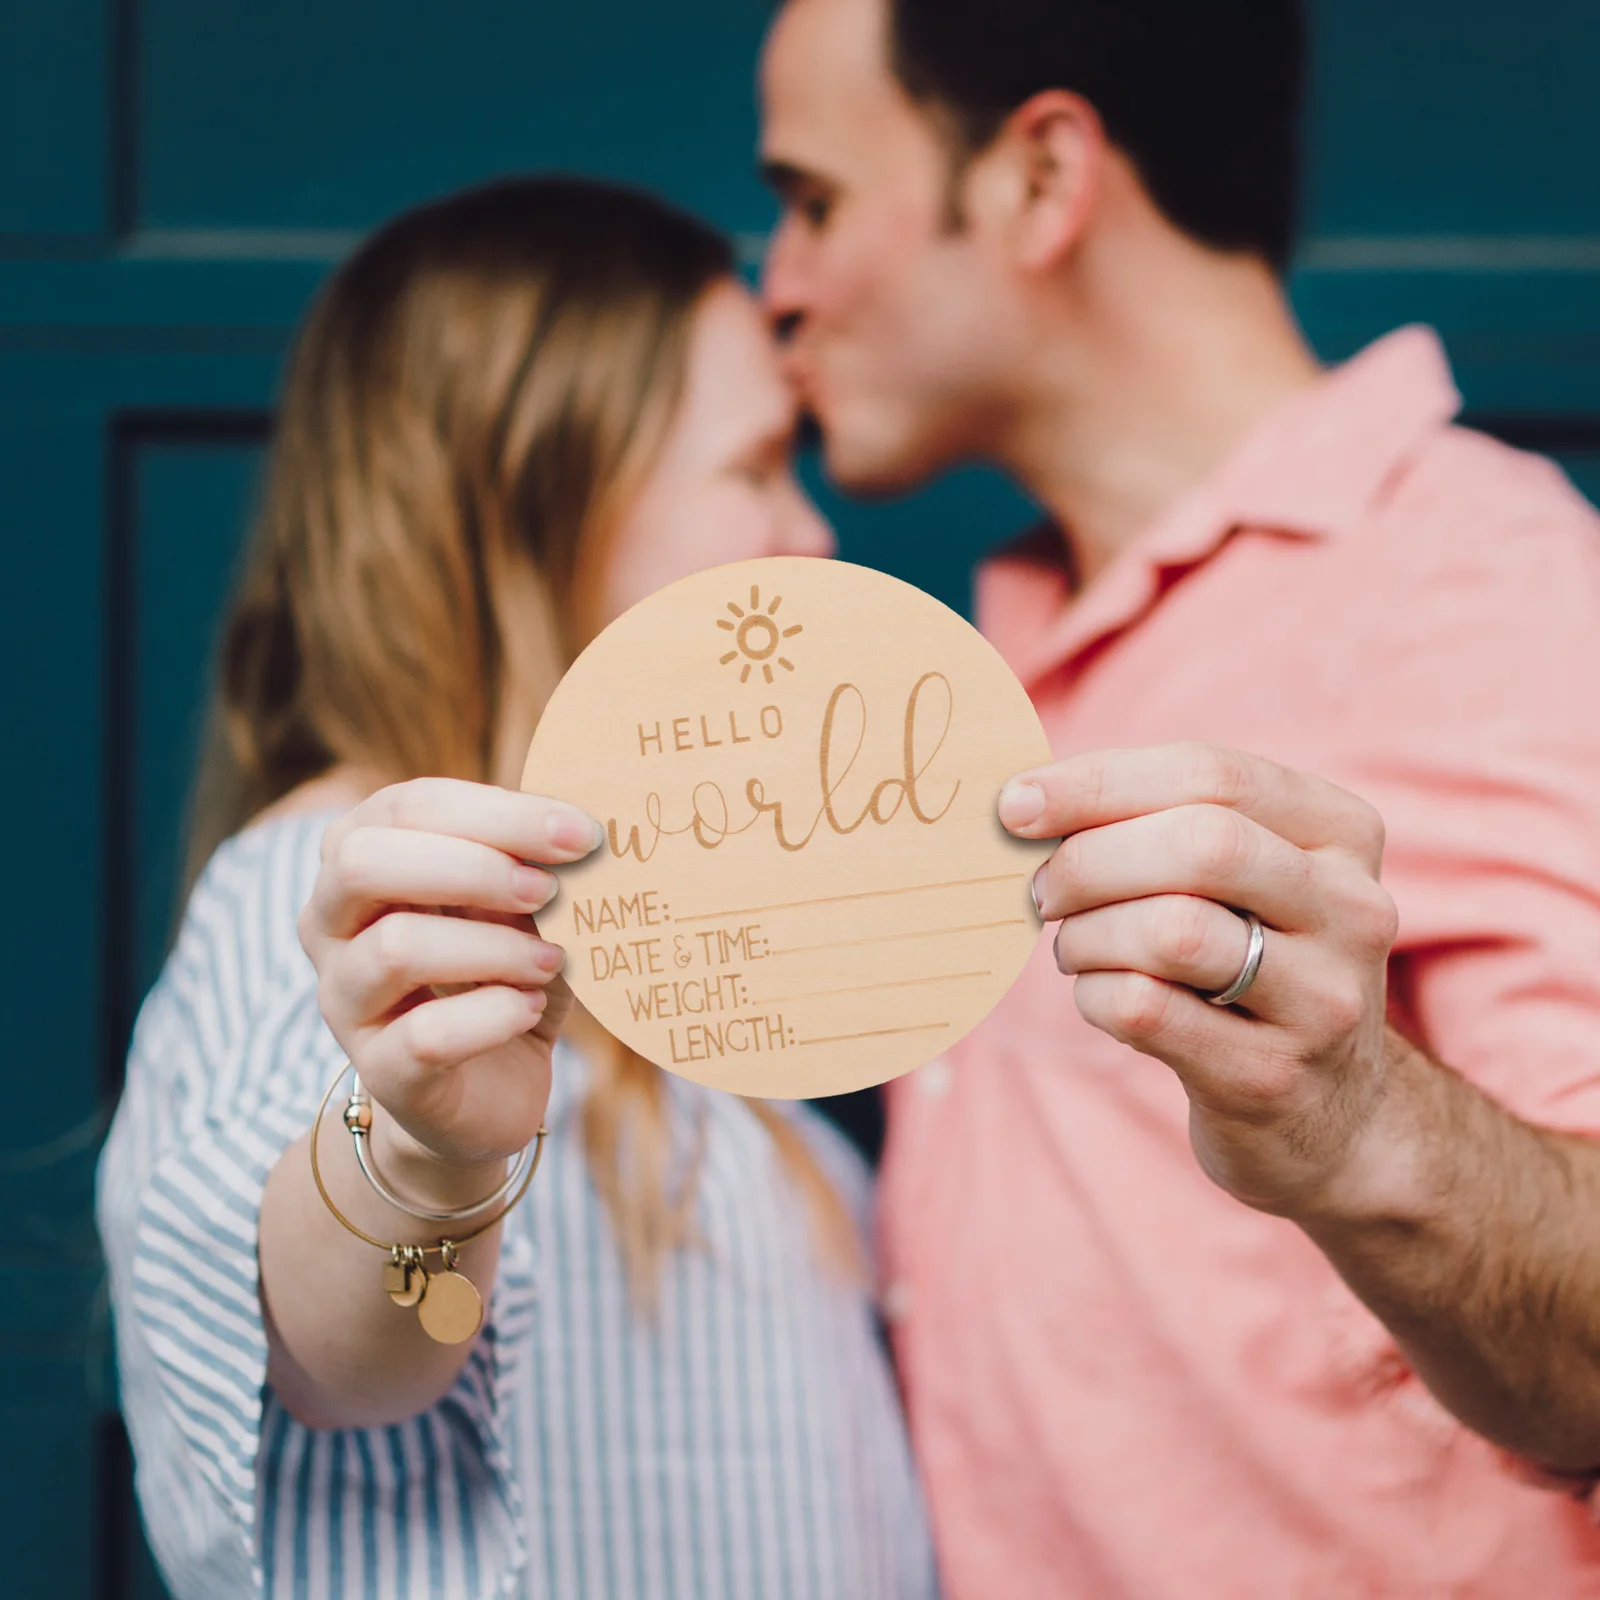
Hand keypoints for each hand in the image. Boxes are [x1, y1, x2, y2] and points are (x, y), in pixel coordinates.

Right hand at [299, 778, 600, 1194]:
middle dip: (472, 867)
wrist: (490, 1090)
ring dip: (493, 948)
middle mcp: (328, 923)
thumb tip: (582, 829)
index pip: (408, 807)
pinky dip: (495, 1014)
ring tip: (550, 960)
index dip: (497, 813)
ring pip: (395, 948)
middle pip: (363, 862)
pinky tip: (530, 1009)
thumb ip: (535, 862)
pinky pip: (426, 1035)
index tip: (579, 833)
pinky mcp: (382, 1071)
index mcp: (360, 856)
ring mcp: (345, 1000)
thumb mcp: (525, 907)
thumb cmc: (505, 972)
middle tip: (548, 891)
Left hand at [999, 743, 1399, 1216]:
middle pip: (1200, 846)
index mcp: (1342, 833)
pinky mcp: (1270, 1076)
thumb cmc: (1248, 963)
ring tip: (1076, 947)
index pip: (1210, 774)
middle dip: (1089, 861)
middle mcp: (1352, 909)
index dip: (1097, 783)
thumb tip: (1024, 801)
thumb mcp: (1238, 881)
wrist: (1331, 1115)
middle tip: (1041, 890)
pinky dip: (1093, 994)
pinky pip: (1145, 1009)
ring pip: (1170, 931)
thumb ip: (1154, 823)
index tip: (1014, 804)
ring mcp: (1323, 999)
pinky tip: (1098, 996)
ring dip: (1088, 934)